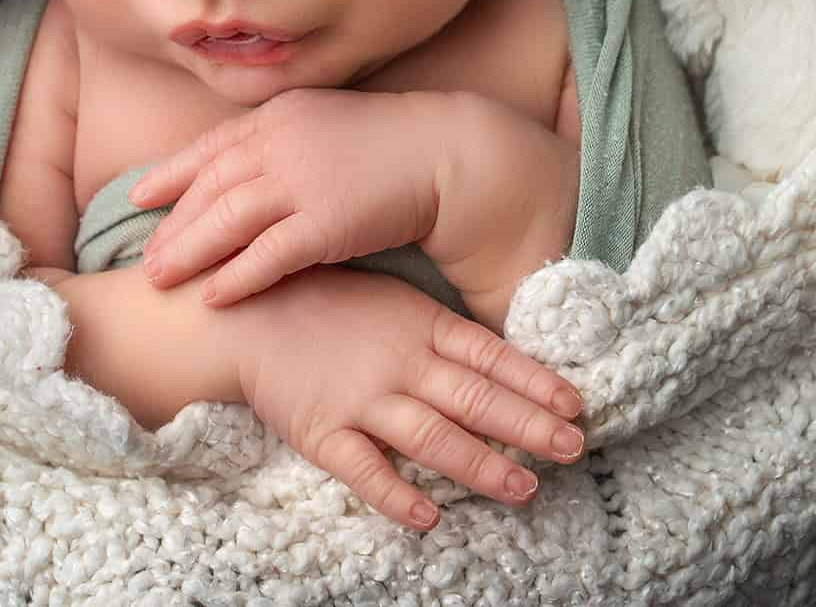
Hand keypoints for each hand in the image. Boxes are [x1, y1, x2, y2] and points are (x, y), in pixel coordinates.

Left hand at [132, 88, 455, 306]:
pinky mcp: (326, 221)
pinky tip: (212, 297)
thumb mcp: (325, 123)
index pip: (211, 147)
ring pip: (226, 221)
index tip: (137, 195)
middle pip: (209, 187)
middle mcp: (282, 142)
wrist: (448, 155)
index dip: (170, 172)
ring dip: (188, 251)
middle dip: (172, 222)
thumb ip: (284, 139)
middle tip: (144, 255)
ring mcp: (302, 181)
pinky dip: (235, 276)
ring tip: (160, 278)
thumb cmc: (391, 145)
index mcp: (280, 115)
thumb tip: (246, 166)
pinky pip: (268, 255)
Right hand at [229, 266, 587, 529]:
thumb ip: (436, 329)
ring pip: (432, 437)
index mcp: (418, 323)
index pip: (490, 355)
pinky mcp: (321, 431)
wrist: (239, 309)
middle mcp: (397, 361)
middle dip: (528, 427)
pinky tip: (430, 517)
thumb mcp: (388, 298)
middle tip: (573, 450)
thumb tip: (495, 359)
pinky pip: (364, 470)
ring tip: (524, 490)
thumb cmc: (320, 298)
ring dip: (481, 466)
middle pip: (474, 398)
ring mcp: (359, 398)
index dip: (535, 380)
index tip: (575, 405)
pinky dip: (398, 495)